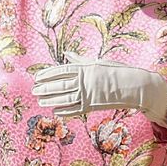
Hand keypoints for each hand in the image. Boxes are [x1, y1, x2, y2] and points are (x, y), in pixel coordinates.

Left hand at [32, 57, 166, 123]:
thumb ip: (79, 60)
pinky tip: (55, 111)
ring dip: (51, 100)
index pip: (61, 72)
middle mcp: (84, 82)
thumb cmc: (115, 71)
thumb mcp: (97, 62)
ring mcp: (88, 95)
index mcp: (84, 70)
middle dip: (45, 88)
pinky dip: (64, 111)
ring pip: (65, 99)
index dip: (48, 75)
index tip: (37, 77)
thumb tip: (67, 54)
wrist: (133, 86)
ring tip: (40, 100)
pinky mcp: (93, 107)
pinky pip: (75, 110)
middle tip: (34, 90)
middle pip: (60, 86)